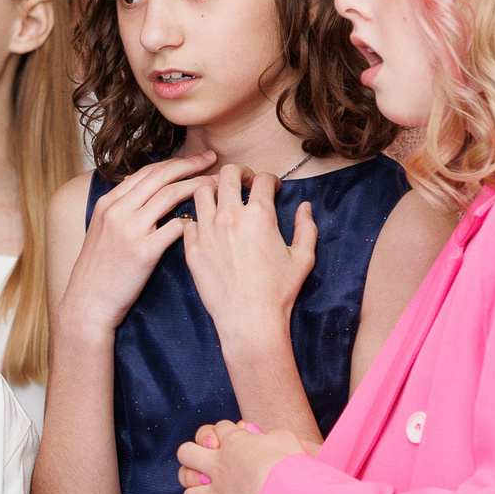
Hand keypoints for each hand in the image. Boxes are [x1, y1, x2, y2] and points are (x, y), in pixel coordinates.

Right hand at [58, 154, 216, 334]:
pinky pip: (176, 228)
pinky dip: (192, 222)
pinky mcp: (143, 252)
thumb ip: (120, 208)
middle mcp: (117, 211)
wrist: (87, 303)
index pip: (146, 171)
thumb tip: (139, 186)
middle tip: (213, 160)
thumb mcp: (101, 231)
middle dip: (191, 164)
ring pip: (170, 195)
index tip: (195, 159)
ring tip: (218, 186)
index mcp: (108, 203)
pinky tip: (205, 222)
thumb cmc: (98, 271)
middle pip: (161, 176)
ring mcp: (129, 230)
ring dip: (198, 187)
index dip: (174, 162)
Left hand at [178, 419, 308, 493]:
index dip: (224, 432)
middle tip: (205, 464)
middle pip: (186, 454)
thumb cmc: (292, 466)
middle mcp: (218, 468)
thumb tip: (263, 438)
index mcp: (234, 444)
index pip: (219, 429)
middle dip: (191, 457)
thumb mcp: (285, 439)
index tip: (236, 438)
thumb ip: (270, 437)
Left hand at [179, 163, 314, 349]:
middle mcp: (230, 216)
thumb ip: (306, 227)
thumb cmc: (278, 291)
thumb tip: (305, 207)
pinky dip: (197, 219)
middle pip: (227, 174)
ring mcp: (207, 231)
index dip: (269, 179)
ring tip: (222, 201)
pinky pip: (188, 222)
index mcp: (259, 214)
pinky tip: (207, 228)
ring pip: (201, 192)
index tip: (271, 188)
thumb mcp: (303, 257)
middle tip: (243, 184)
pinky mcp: (191, 249)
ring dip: (213, 191)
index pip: (262, 178)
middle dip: (238, 174)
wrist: (249, 320)